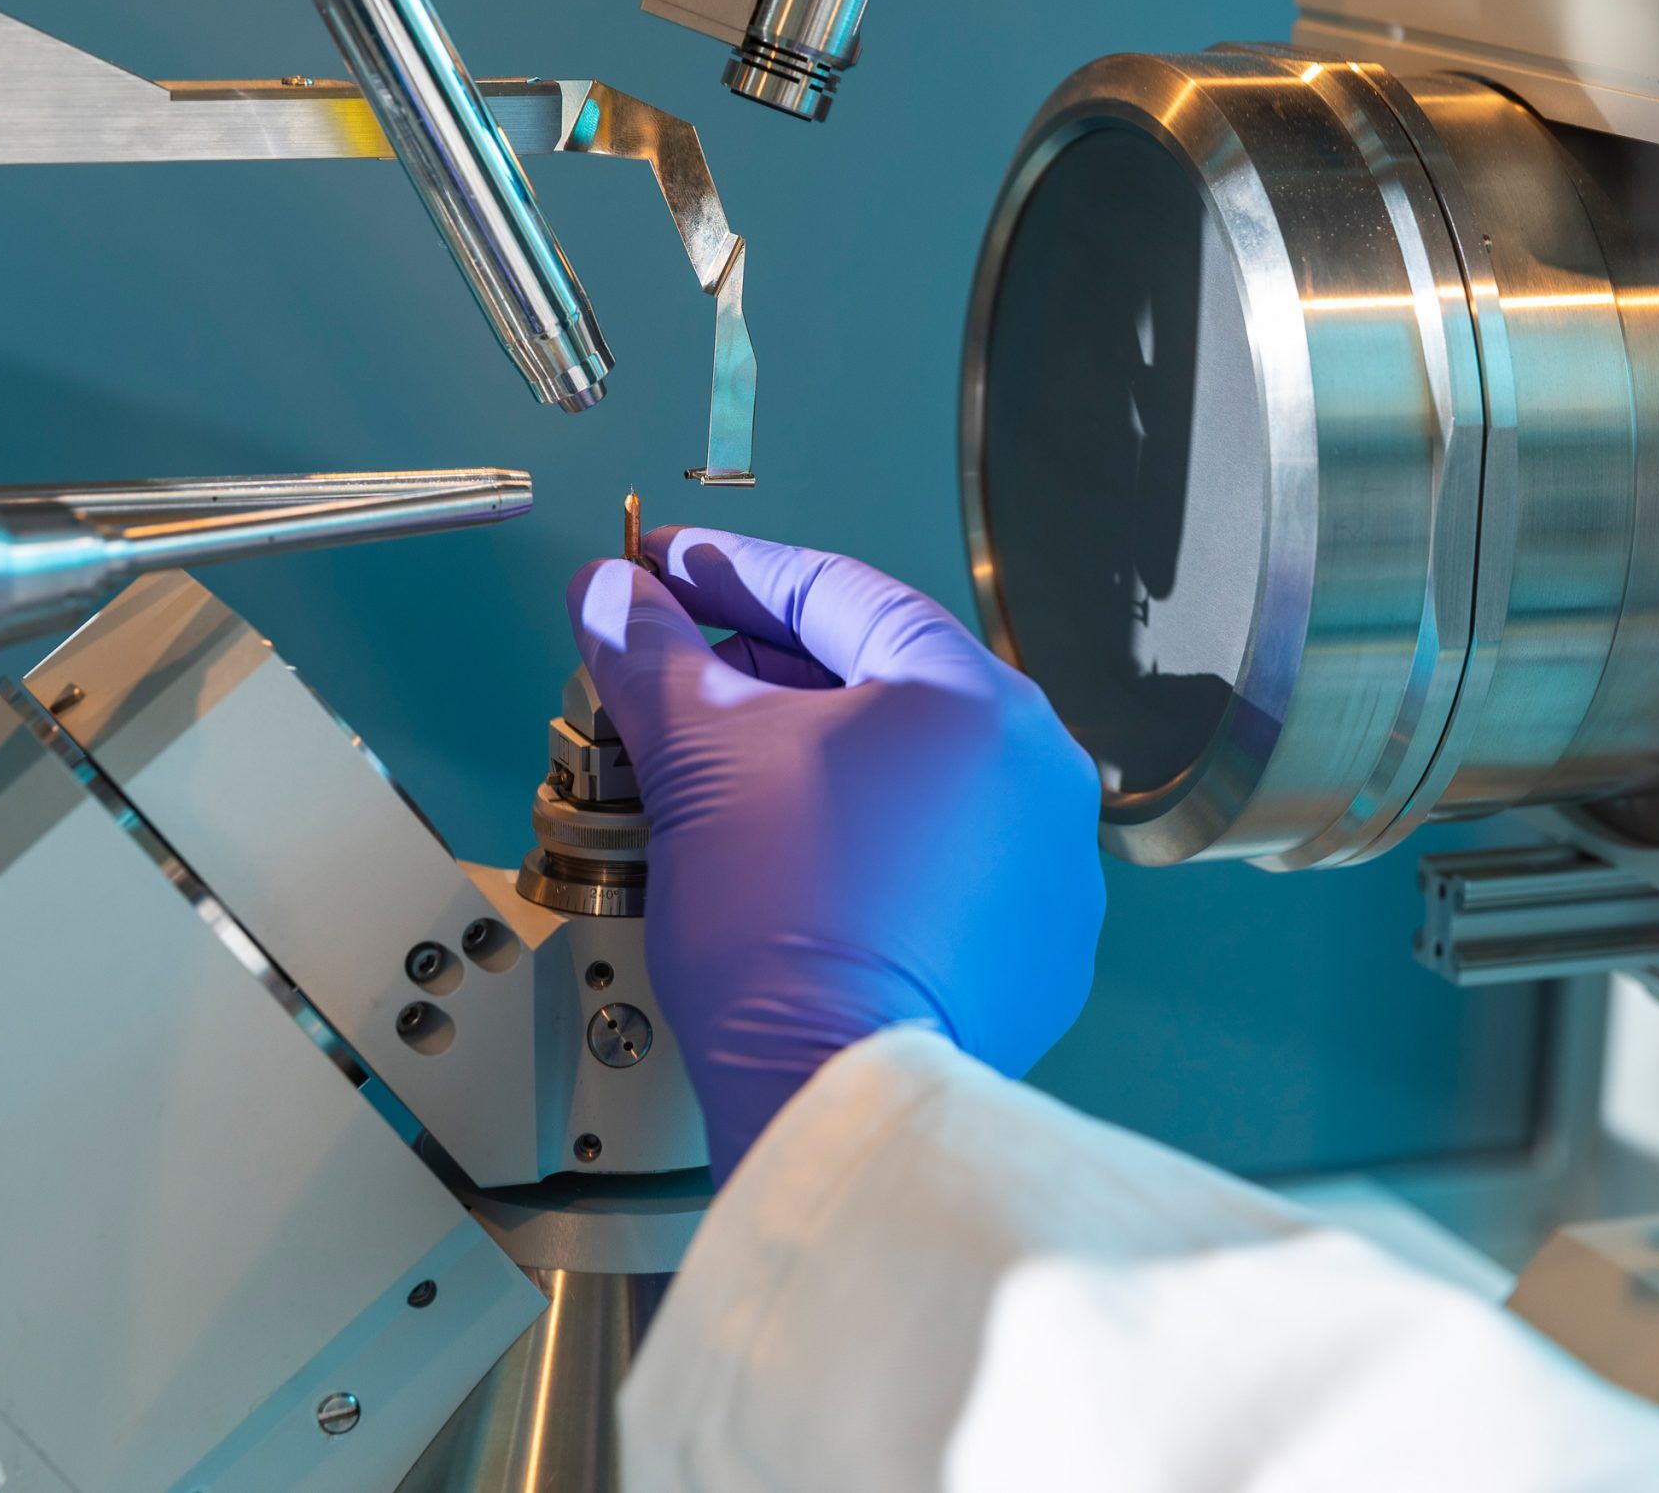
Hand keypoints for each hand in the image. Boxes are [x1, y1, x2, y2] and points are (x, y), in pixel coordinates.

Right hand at [567, 527, 1104, 1179]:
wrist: (832, 1087)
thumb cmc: (789, 930)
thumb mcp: (697, 756)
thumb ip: (649, 652)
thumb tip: (609, 597)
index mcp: (978, 697)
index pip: (837, 593)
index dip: (730, 572)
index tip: (666, 571)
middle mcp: (1040, 771)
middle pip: (884, 679)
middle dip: (767, 667)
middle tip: (680, 667)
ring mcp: (1048, 865)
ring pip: (917, 773)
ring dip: (819, 755)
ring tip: (724, 767)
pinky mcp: (1034, 947)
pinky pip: (943, 859)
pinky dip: (870, 839)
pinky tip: (797, 852)